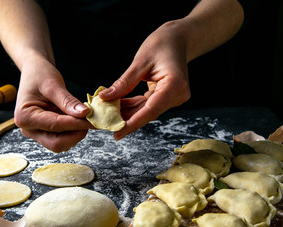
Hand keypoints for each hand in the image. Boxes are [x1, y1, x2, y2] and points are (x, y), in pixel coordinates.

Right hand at [14, 53, 91, 152]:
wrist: (35, 72)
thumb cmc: (40, 75)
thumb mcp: (53, 84)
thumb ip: (68, 101)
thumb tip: (84, 113)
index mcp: (25, 117)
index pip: (55, 125)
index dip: (76, 124)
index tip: (93, 120)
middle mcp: (29, 129)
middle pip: (56, 143)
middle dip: (76, 134)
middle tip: (91, 121)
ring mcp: (37, 133)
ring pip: (61, 144)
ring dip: (76, 134)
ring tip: (84, 117)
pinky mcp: (45, 133)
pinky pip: (62, 139)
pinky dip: (73, 132)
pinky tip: (78, 119)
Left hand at [99, 21, 190, 139]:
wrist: (177, 38)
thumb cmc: (161, 44)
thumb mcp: (140, 62)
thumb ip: (124, 83)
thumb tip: (105, 98)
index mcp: (174, 85)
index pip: (151, 109)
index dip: (133, 123)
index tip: (117, 132)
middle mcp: (177, 94)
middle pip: (148, 113)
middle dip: (127, 120)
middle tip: (106, 125)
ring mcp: (174, 97)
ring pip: (147, 110)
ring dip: (128, 113)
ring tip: (108, 115)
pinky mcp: (167, 96)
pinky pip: (148, 104)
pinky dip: (133, 106)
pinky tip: (118, 107)